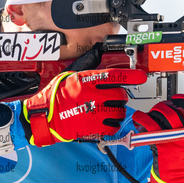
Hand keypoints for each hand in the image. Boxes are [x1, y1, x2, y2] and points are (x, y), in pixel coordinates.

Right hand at [22, 69, 146, 146]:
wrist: (42, 116)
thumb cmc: (54, 96)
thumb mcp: (71, 75)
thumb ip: (88, 67)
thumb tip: (98, 54)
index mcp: (87, 80)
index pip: (116, 76)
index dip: (132, 76)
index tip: (141, 77)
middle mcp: (93, 95)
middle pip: (121, 96)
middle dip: (120, 97)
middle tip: (114, 99)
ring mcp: (93, 112)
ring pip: (119, 112)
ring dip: (118, 112)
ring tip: (109, 112)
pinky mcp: (92, 128)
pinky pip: (112, 127)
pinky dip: (112, 126)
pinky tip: (106, 123)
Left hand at [133, 94, 183, 182]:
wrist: (176, 177)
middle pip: (182, 107)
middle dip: (176, 101)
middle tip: (173, 101)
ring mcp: (174, 135)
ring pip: (166, 112)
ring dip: (160, 107)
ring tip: (157, 109)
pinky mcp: (160, 141)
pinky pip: (149, 123)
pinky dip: (141, 117)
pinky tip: (139, 116)